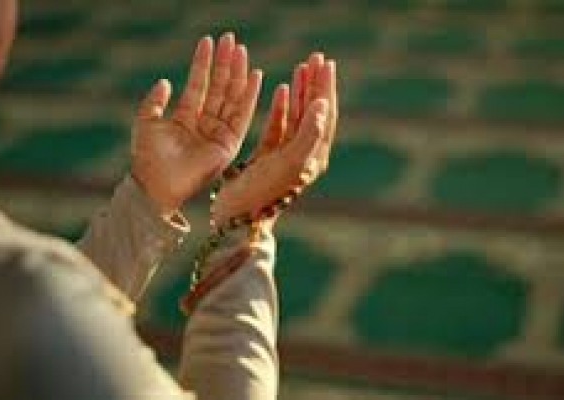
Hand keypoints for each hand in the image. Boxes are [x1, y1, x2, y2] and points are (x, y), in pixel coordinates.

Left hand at [131, 33, 261, 214]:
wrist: (157, 182)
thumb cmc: (148, 156)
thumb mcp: (146, 121)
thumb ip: (154, 101)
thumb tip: (165, 81)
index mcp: (186, 118)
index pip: (199, 85)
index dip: (203, 64)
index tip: (208, 41)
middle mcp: (205, 124)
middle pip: (219, 88)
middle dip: (224, 64)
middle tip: (230, 39)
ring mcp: (219, 133)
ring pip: (232, 97)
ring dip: (237, 74)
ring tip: (241, 50)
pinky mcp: (230, 144)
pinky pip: (243, 116)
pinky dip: (250, 96)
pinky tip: (255, 76)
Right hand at [213, 53, 337, 227]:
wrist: (237, 216)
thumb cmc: (264, 191)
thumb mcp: (290, 162)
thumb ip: (308, 133)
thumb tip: (323, 104)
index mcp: (314, 157)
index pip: (325, 115)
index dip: (326, 89)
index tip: (326, 64)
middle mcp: (303, 155)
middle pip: (314, 112)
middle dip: (316, 84)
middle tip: (316, 58)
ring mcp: (285, 155)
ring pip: (296, 116)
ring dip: (300, 91)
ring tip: (301, 67)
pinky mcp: (267, 157)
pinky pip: (278, 127)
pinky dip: (280, 108)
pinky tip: (281, 90)